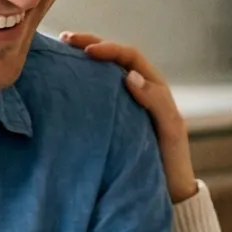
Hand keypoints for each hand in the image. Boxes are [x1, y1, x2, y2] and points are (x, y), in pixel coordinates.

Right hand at [60, 31, 196, 202]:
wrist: (168, 191)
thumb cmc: (171, 161)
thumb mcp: (169, 130)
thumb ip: (156, 102)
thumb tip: (129, 75)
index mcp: (154, 88)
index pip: (130, 57)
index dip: (109, 49)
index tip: (86, 51)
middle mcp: (139, 90)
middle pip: (114, 58)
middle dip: (91, 44)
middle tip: (65, 40)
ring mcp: (124, 104)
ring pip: (103, 73)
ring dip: (83, 59)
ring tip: (60, 52)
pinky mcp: (113, 119)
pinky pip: (97, 94)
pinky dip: (82, 82)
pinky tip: (64, 81)